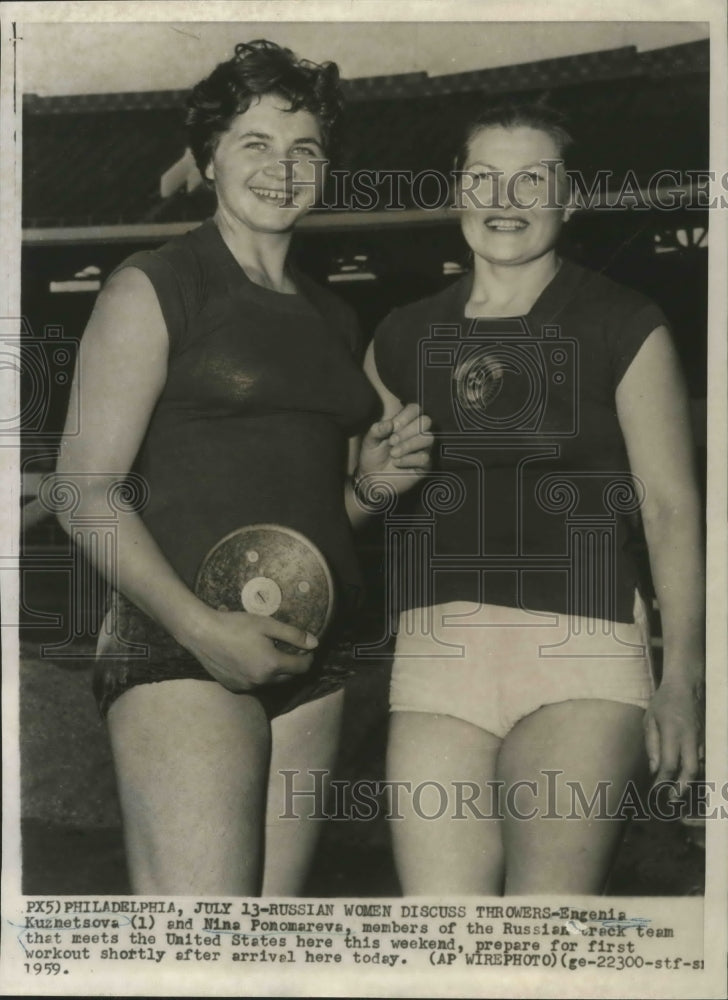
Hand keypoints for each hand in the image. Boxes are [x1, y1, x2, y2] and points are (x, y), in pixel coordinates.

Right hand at [179, 607, 317, 692]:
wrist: (202, 634)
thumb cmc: (235, 625)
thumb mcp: (267, 625)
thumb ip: (293, 635)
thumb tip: (315, 643)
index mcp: (272, 665)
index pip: (302, 667)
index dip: (308, 657)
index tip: (307, 648)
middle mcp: (261, 681)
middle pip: (288, 677)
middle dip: (294, 665)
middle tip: (291, 650)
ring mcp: (247, 686)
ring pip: (271, 682)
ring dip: (277, 672)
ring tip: (271, 654)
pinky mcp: (234, 687)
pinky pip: (255, 684)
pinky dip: (259, 675)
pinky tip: (252, 661)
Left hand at [357, 403, 432, 495]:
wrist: (372, 479)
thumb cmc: (373, 456)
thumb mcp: (370, 441)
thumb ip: (377, 430)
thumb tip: (389, 423)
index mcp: (405, 423)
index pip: (415, 409)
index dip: (406, 416)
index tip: (392, 427)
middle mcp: (418, 434)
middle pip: (426, 421)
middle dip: (408, 431)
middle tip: (392, 441)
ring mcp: (423, 449)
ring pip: (428, 438)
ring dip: (408, 445)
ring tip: (393, 453)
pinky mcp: (425, 465)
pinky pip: (424, 457)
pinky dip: (408, 459)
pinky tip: (397, 463)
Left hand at [644, 674, 704, 795]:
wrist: (686, 685)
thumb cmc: (664, 702)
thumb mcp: (650, 720)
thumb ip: (652, 745)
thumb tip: (654, 770)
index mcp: (673, 732)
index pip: (670, 764)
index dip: (664, 782)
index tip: (656, 792)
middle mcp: (690, 738)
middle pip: (691, 770)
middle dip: (682, 788)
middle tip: (672, 799)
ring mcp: (701, 738)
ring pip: (699, 765)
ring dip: (690, 780)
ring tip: (678, 792)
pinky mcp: (706, 738)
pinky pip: (702, 758)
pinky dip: (695, 769)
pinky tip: (686, 776)